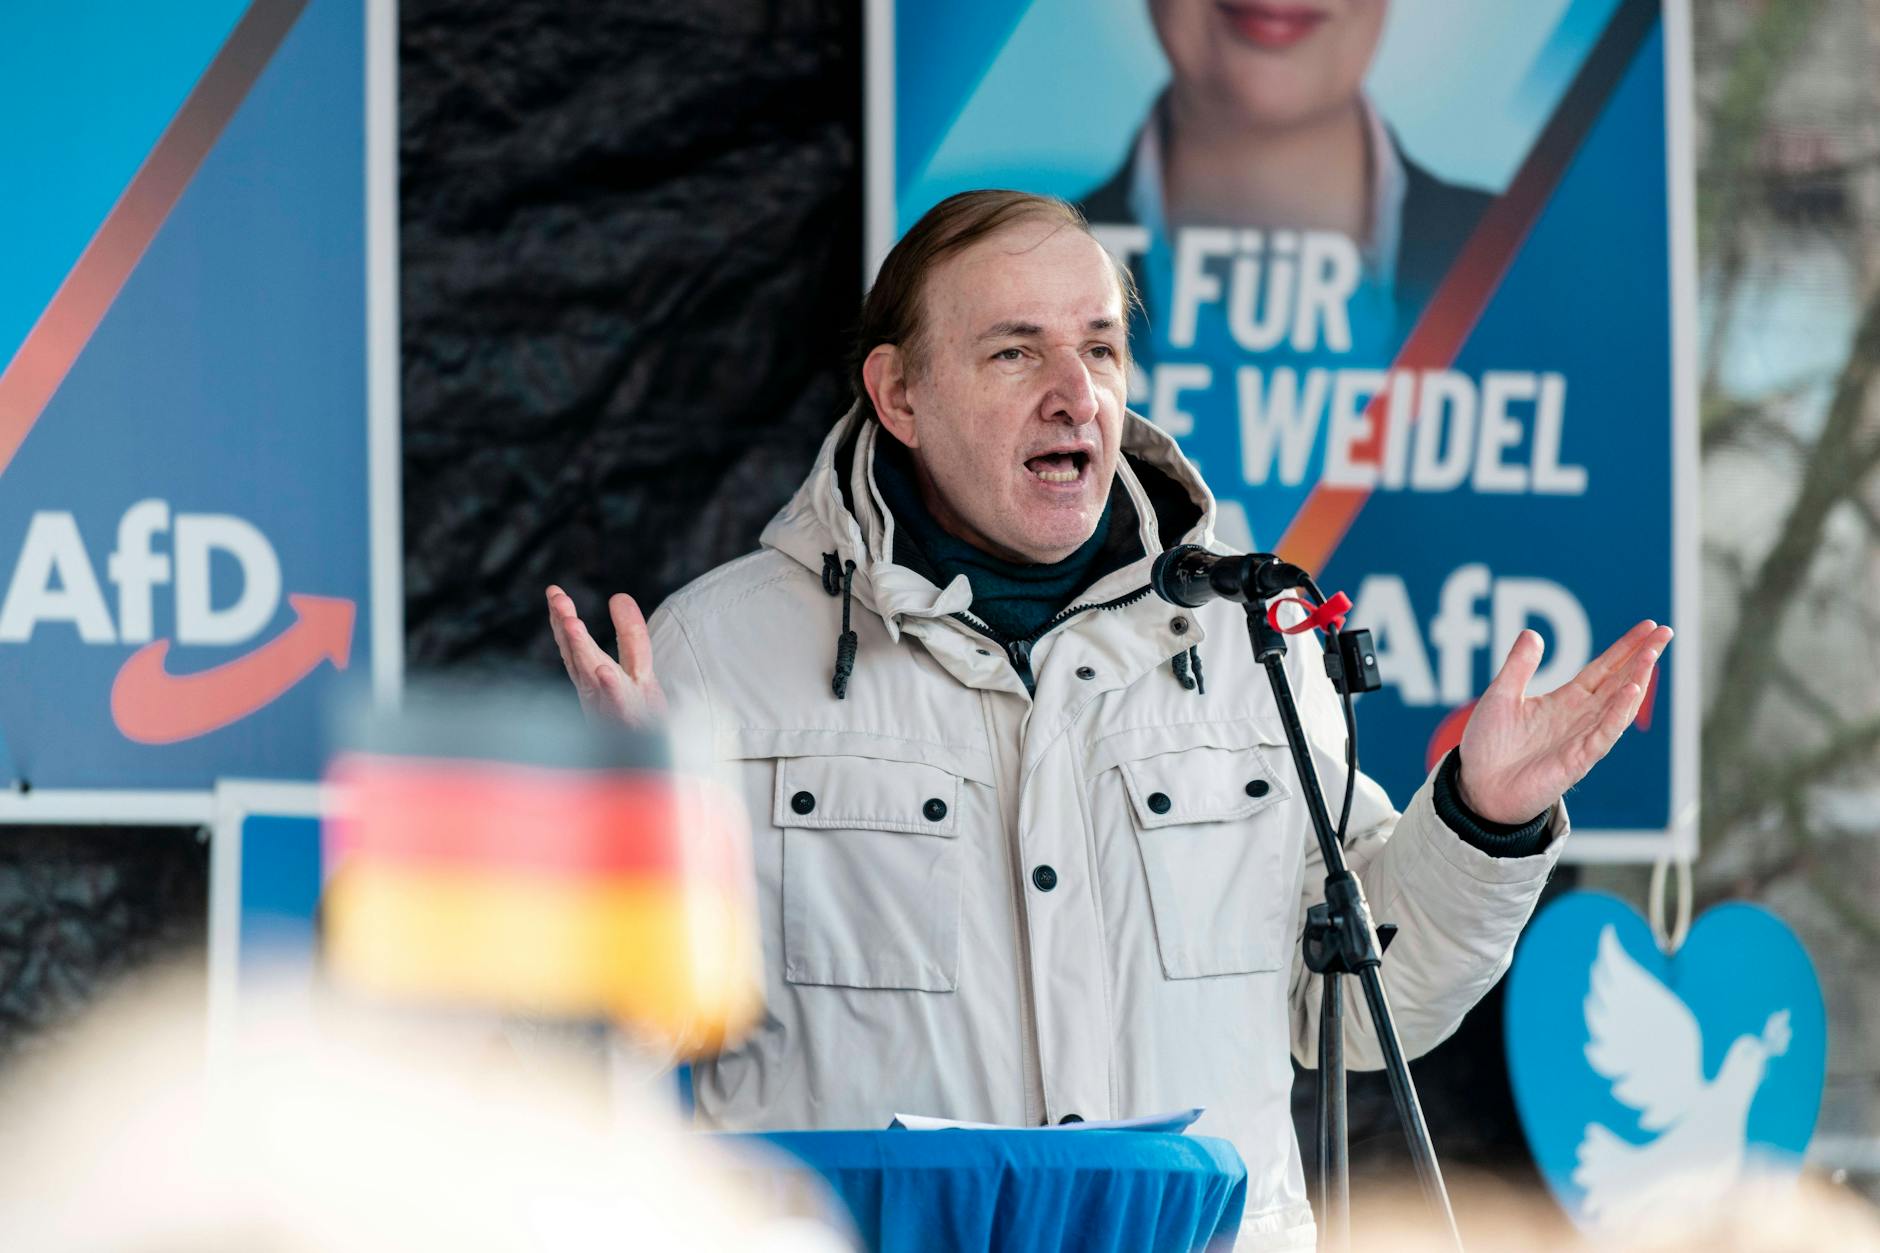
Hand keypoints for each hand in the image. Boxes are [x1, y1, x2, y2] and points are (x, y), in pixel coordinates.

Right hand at [545, 585, 666, 726]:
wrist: (650, 762)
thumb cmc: (640, 718)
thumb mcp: (639, 669)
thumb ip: (630, 633)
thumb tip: (618, 595)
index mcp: (596, 676)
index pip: (576, 643)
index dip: (564, 618)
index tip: (553, 590)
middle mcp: (598, 691)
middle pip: (579, 654)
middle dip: (566, 626)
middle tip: (556, 599)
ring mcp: (611, 708)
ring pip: (592, 676)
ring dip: (581, 649)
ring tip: (573, 623)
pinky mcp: (630, 724)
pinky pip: (619, 707)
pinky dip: (610, 690)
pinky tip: (604, 672)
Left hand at [1457, 620, 1672, 824]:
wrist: (1478, 787)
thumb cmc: (1489, 745)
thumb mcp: (1501, 695)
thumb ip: (1518, 666)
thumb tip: (1533, 633)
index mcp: (1565, 701)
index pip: (1603, 669)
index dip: (1625, 648)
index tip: (1648, 626)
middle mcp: (1580, 717)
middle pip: (1619, 682)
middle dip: (1642, 658)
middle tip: (1666, 632)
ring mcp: (1582, 739)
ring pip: (1617, 706)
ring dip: (1635, 680)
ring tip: (1651, 656)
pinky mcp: (1577, 761)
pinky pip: (1604, 734)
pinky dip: (1618, 713)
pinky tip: (1631, 691)